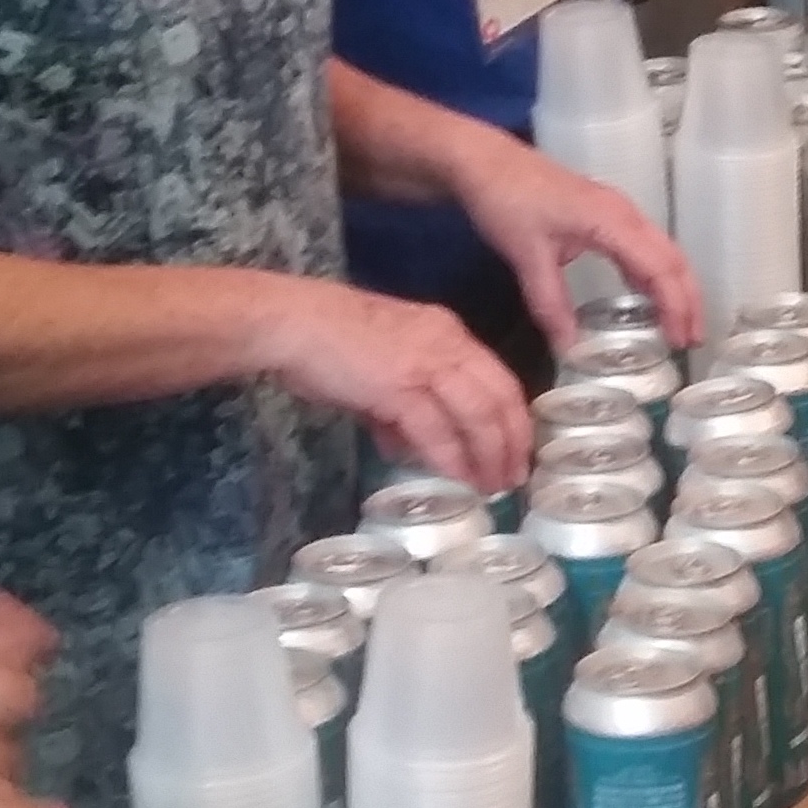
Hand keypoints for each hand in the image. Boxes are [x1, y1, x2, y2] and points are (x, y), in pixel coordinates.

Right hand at [255, 278, 532, 497]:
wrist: (289, 322)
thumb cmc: (325, 341)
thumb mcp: (378, 369)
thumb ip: (397, 407)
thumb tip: (405, 446)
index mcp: (446, 332)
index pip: (498, 377)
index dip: (514, 418)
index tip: (518, 449)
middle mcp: (446, 342)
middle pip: (500, 397)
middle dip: (513, 442)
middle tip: (515, 477)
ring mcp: (426, 363)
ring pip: (479, 414)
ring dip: (490, 455)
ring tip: (493, 486)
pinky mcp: (400, 386)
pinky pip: (438, 430)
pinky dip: (453, 459)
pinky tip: (459, 479)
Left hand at [445, 122, 703, 354]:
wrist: (483, 160)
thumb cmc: (506, 200)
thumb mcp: (527, 255)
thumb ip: (550, 304)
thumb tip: (569, 349)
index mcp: (612, 220)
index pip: (659, 268)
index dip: (676, 306)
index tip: (681, 341)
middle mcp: (623, 213)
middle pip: (672, 259)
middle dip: (689, 300)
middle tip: (693, 341)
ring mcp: (616, 211)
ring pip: (662, 252)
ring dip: (675, 288)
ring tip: (680, 325)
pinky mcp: (603, 214)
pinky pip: (643, 246)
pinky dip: (654, 275)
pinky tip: (647, 298)